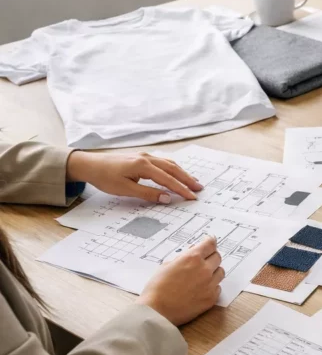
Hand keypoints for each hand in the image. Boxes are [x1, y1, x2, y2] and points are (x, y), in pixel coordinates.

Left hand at [66, 151, 201, 203]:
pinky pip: (163, 162)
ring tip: (193, 182)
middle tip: (199, 189)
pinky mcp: (141, 157)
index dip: (181, 189)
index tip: (192, 197)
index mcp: (143, 166)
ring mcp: (145, 156)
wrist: (88, 164)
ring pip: (169, 164)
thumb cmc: (104, 177)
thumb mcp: (125, 189)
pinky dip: (174, 169)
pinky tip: (177, 173)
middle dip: (187, 179)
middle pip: (173, 169)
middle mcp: (147, 158)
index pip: (168, 179)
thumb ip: (147, 193)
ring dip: (182, 173)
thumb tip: (167, 198)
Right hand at [138, 236, 222, 324]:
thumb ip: (182, 258)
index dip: (210, 242)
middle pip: (217, 257)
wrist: (157, 311)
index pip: (210, 244)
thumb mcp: (166, 265)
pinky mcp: (211, 298)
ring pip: (220, 272)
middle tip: (203, 261)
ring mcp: (210, 284)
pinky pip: (218, 288)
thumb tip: (192, 252)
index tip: (210, 242)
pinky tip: (201, 289)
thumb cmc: (157, 288)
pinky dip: (212, 287)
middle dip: (211, 257)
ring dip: (213, 271)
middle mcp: (204, 269)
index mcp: (192, 258)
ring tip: (201, 276)